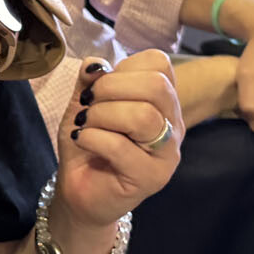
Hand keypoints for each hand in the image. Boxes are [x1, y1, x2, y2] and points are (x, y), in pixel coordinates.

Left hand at [54, 52, 181, 227]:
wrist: (80, 190)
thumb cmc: (88, 142)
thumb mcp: (84, 103)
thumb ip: (91, 80)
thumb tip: (96, 64)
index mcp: (162, 102)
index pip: (159, 64)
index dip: (124, 67)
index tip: (101, 86)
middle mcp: (173, 125)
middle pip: (157, 85)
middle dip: (110, 87)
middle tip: (89, 104)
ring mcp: (167, 154)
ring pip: (143, 116)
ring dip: (101, 115)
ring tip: (85, 125)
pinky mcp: (151, 178)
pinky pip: (121, 146)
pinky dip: (92, 137)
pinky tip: (81, 140)